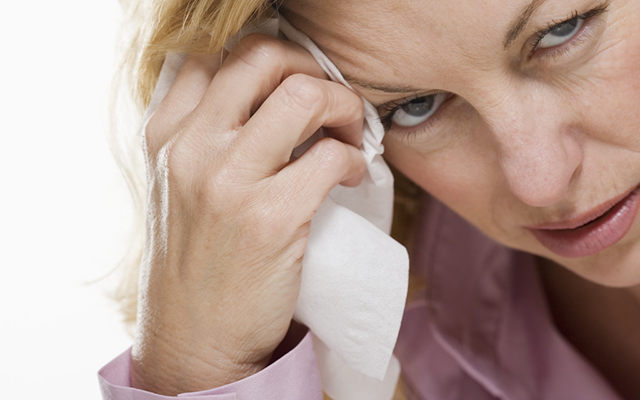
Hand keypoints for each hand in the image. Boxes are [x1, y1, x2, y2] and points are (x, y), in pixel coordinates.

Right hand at [131, 34, 365, 394]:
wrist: (194, 339)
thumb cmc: (196, 263)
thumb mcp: (175, 187)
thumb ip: (202, 137)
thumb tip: (269, 97)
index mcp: (164, 136)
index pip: (216, 55)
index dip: (271, 59)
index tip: (298, 83)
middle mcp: (189, 149)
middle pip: (263, 59)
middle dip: (314, 71)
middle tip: (334, 104)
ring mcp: (228, 181)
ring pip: (304, 95)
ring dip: (344, 107)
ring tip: (351, 137)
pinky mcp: (270, 217)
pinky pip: (331, 156)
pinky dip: (356, 159)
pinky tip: (354, 176)